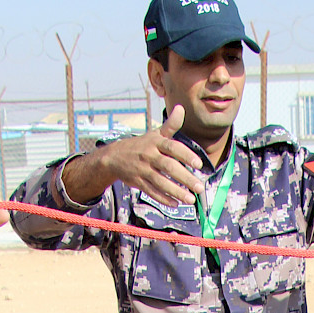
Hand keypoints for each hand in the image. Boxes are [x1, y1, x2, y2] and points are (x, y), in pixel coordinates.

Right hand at [70, 106, 204, 208]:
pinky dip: (163, 199)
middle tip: (199, 187)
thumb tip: (181, 108)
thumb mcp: (155, 134)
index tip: (199, 164)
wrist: (114, 156)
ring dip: (176, 191)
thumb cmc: (141, 145)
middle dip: (185, 178)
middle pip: (169, 167)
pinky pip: (152, 192)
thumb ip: (171, 125)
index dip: (186, 155)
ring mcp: (142, 170)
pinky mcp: (138, 182)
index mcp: (155, 142)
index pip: (172, 147)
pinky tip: (175, 204)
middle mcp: (149, 155)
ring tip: (191, 199)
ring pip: (161, 182)